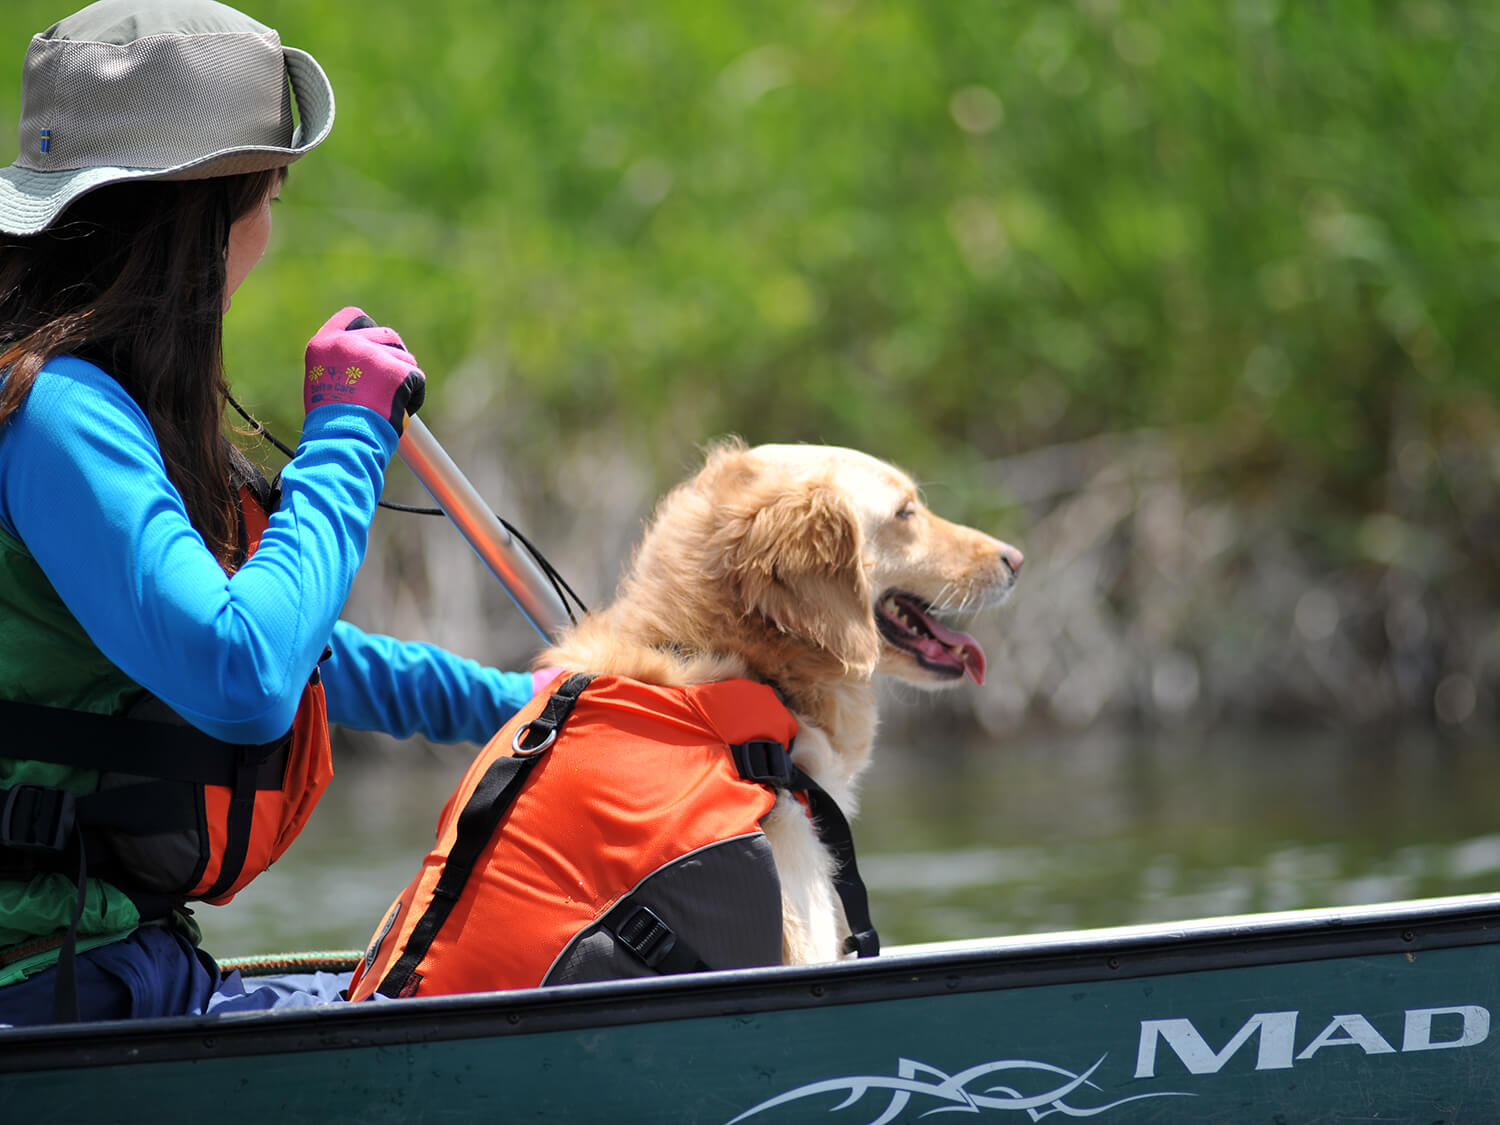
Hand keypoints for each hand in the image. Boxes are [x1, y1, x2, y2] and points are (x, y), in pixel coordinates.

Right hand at [304, 307, 426, 432]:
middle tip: (391, 381)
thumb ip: (341, 363)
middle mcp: (348, 343)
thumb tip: (366, 362)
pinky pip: (418, 379)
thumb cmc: (332, 424)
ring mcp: (374, 356)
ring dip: (404, 380)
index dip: (368, 328)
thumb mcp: (323, 383)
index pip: (353, 316)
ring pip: (406, 358)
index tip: (374, 345)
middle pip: (387, 334)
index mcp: (324, 345)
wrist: (342, 442)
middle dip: (394, 355)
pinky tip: (399, 412)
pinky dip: (414, 397)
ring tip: (388, 404)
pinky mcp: (398, 371)